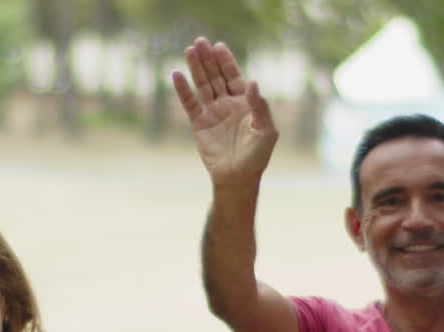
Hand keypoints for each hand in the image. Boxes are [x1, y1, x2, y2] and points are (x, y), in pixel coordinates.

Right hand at [171, 36, 277, 186]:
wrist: (238, 179)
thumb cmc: (257, 156)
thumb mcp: (266, 130)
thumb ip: (261, 106)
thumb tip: (253, 83)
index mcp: (245, 103)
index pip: (234, 77)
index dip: (226, 62)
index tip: (219, 46)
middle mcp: (228, 105)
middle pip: (216, 77)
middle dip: (209, 59)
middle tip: (200, 42)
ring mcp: (213, 114)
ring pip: (203, 86)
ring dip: (196, 69)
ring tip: (189, 51)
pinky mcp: (200, 125)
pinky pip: (190, 104)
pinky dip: (183, 90)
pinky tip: (177, 75)